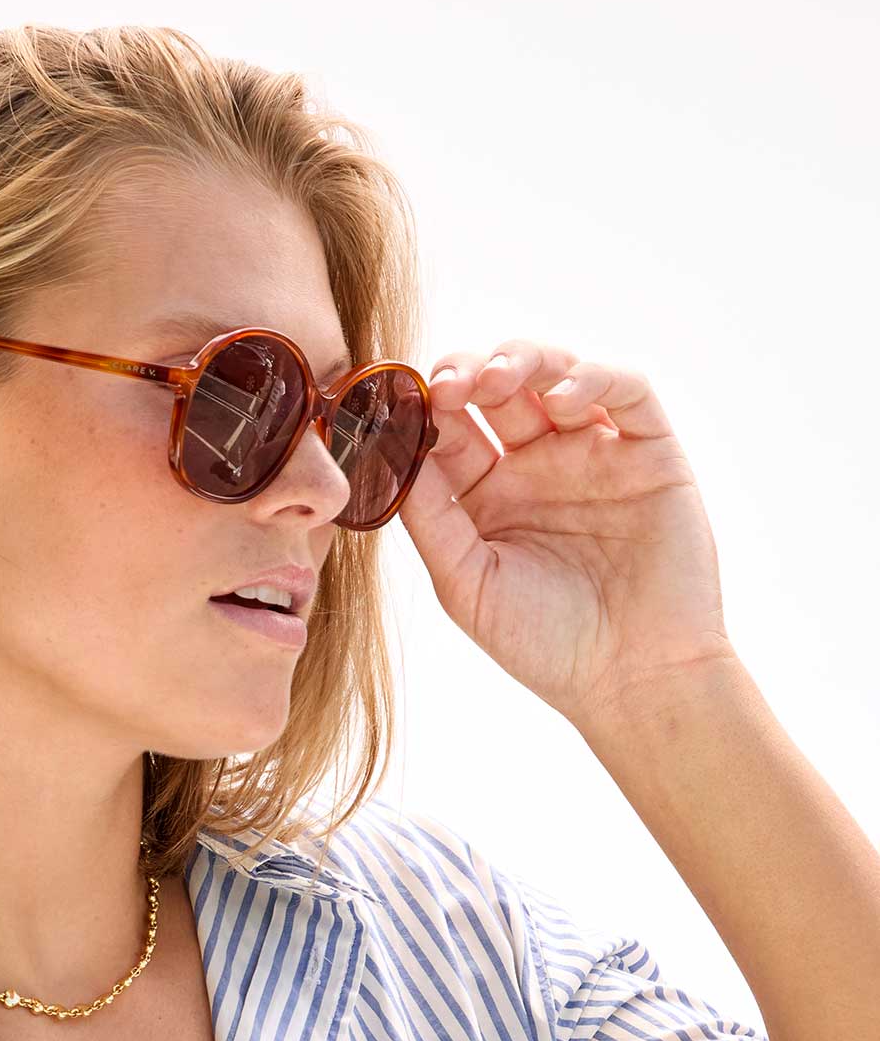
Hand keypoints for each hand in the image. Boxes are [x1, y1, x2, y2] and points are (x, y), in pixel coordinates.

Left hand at [394, 339, 735, 729]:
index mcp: (486, 495)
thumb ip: (429, 518)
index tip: (397, 402)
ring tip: (495, 379)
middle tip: (446, 386)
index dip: (421, 407)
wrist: (632, 681)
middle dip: (466, 372)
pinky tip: (562, 399)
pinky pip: (627, 391)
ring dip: (522, 360)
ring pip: (556, 373)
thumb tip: (389, 450)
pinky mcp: (651, 451)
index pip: (448, 429)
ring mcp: (595, 452)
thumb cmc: (544, 644)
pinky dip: (595, 378)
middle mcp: (538, 465)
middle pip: (497, 388)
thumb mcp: (465, 583)